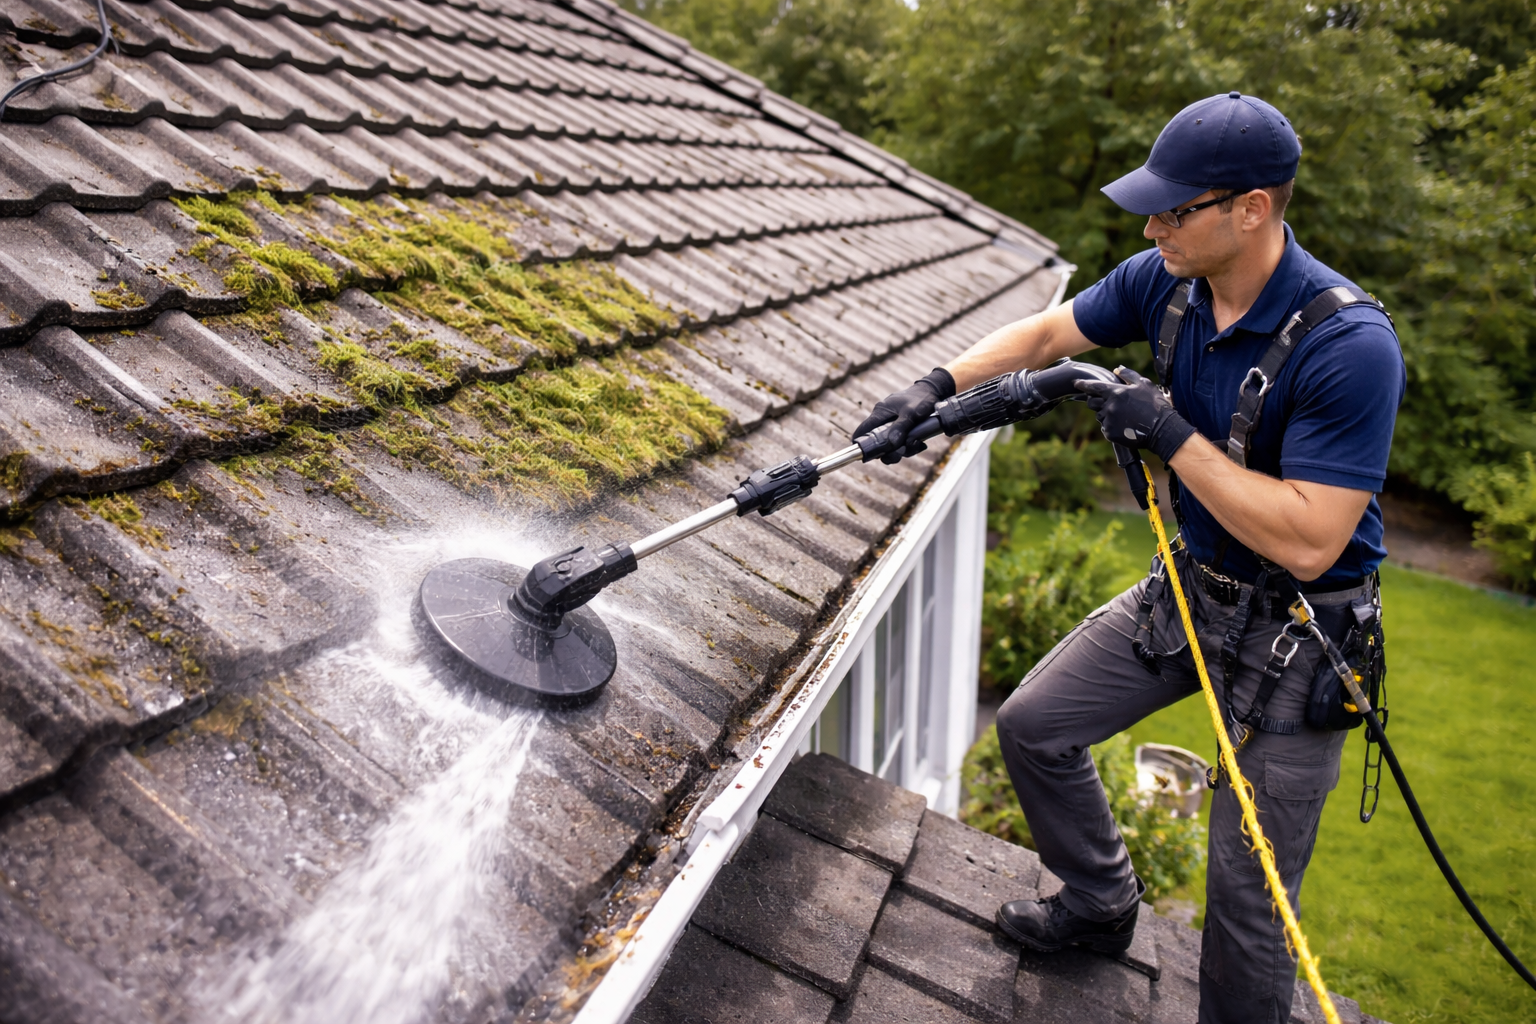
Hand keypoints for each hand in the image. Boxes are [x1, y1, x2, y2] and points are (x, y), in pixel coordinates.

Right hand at [853, 368, 955, 464]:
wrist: (934, 392)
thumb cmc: (921, 399)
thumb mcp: (912, 412)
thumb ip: (901, 426)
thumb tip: (891, 443)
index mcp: (880, 413)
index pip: (862, 431)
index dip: (861, 445)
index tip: (867, 456)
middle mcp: (883, 421)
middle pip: (877, 444)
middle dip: (889, 452)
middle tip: (901, 452)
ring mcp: (892, 426)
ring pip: (890, 446)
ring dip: (902, 450)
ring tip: (916, 444)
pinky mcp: (901, 430)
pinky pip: (901, 443)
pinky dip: (909, 447)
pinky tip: (920, 443)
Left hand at [1074, 367, 1196, 463]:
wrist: (1163, 429)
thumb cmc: (1156, 405)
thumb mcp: (1144, 385)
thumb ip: (1128, 375)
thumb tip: (1117, 369)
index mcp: (1116, 392)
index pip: (1094, 387)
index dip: (1083, 384)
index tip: (1076, 383)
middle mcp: (1110, 406)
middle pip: (1093, 403)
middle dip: (1096, 402)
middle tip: (1111, 404)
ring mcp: (1109, 420)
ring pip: (1100, 416)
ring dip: (1108, 415)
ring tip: (1125, 417)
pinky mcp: (1111, 433)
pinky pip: (1106, 428)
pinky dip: (1113, 427)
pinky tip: (1126, 426)